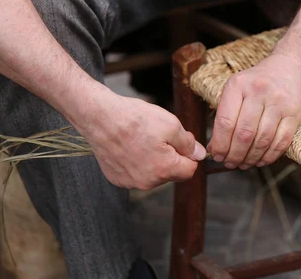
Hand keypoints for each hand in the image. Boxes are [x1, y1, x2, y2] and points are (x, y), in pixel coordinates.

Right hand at [72, 87, 206, 189]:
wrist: (100, 118)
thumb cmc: (136, 119)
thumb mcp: (171, 125)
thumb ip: (188, 144)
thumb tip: (200, 155)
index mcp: (164, 170)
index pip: (190, 170)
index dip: (189, 154)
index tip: (181, 141)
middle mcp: (147, 182)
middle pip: (171, 173)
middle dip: (172, 157)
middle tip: (160, 136)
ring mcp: (130, 182)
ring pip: (154, 174)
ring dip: (155, 160)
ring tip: (143, 139)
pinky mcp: (117, 178)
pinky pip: (136, 173)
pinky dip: (137, 162)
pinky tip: (130, 146)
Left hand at [208, 54, 300, 169]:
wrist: (290, 68)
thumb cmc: (258, 83)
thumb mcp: (237, 90)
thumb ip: (225, 116)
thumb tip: (214, 148)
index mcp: (239, 84)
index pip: (225, 122)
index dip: (220, 145)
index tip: (217, 156)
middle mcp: (259, 91)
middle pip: (244, 134)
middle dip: (235, 155)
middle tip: (230, 163)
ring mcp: (279, 102)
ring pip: (262, 140)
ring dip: (251, 158)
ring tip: (244, 164)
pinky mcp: (295, 113)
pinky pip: (281, 142)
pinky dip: (269, 156)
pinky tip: (261, 160)